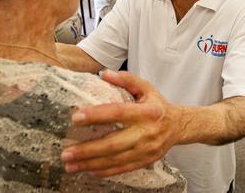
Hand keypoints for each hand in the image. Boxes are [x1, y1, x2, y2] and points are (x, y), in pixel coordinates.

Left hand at [61, 71, 182, 176]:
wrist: (179, 126)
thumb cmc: (158, 104)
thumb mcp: (146, 88)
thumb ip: (126, 79)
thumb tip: (104, 74)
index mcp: (147, 111)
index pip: (118, 112)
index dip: (96, 115)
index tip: (76, 118)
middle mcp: (147, 132)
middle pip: (113, 143)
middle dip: (87, 150)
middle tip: (65, 153)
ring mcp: (147, 149)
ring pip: (115, 159)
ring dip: (90, 164)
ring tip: (70, 165)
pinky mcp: (146, 160)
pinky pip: (123, 169)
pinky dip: (105, 171)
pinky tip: (89, 171)